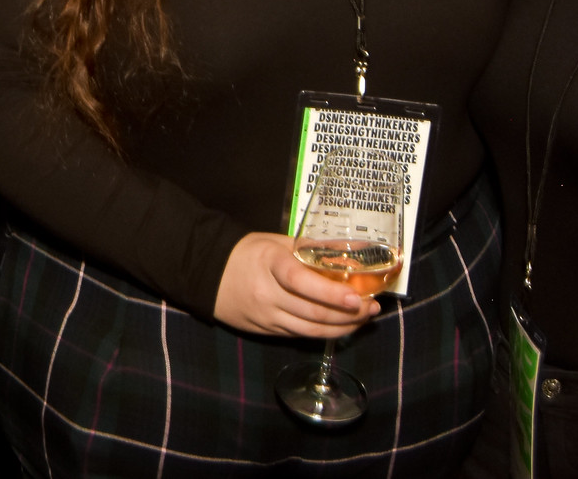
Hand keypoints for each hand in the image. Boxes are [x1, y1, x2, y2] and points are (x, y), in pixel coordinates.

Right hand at [212, 232, 380, 338]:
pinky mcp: (265, 331)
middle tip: (371, 307)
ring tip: (364, 319)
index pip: (300, 281)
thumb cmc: (246, 252)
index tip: (356, 297)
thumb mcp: (275, 242)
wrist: (206, 273)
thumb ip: (310, 249)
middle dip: (348, 314)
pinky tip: (341, 326)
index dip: (330, 292)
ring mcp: (265, 316)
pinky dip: (324, 333)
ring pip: (310, 330)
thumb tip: (351, 250)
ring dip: (342, 328)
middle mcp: (266, 294)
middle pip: (312, 312)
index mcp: (269, 263)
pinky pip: (300, 335)